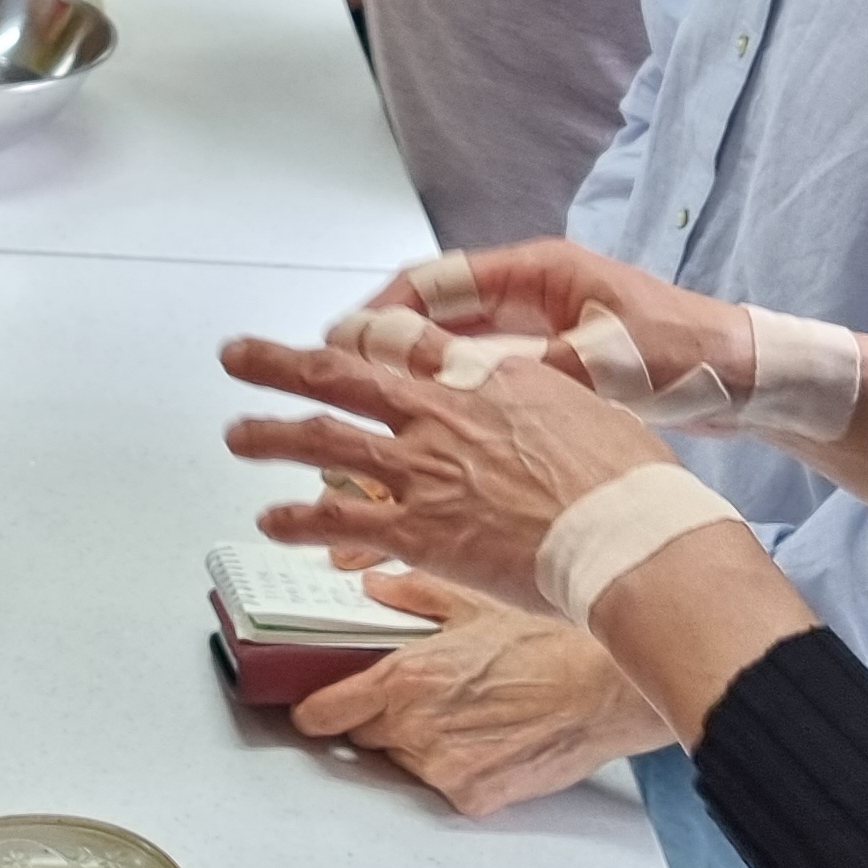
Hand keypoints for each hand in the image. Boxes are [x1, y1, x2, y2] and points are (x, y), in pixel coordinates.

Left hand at [220, 329, 674, 611]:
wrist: (630, 536)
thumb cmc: (630, 482)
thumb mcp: (588, 408)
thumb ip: (540, 401)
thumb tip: (535, 403)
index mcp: (486, 376)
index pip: (407, 341)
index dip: (362, 335)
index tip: (335, 332)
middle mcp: (443, 413)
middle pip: (342, 373)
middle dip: (280, 362)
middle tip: (237, 354)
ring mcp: (425, 470)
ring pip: (324, 440)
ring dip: (271, 435)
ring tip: (237, 434)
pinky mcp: (420, 531)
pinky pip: (341, 522)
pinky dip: (300, 520)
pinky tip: (273, 520)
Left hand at [294, 574, 673, 812]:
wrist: (601, 691)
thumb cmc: (545, 644)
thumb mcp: (473, 603)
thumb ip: (412, 596)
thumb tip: (373, 588)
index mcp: (405, 678)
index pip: (324, 712)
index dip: (313, 710)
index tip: (311, 708)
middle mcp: (415, 727)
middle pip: (362, 737)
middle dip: (377, 719)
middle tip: (414, 700)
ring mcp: (442, 768)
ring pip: (401, 762)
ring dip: (416, 744)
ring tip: (462, 714)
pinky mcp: (472, 797)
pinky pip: (441, 786)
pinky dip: (454, 767)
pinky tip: (485, 740)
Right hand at [361, 239, 762, 404]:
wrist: (747, 379)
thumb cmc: (688, 355)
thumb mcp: (606, 362)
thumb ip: (531, 368)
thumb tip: (461, 382)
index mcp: (540, 270)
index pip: (441, 279)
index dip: (388, 309)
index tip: (345, 337)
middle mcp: (533, 290)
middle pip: (438, 307)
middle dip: (387, 337)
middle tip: (335, 370)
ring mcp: (541, 325)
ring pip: (455, 341)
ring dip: (413, 365)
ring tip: (367, 398)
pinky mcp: (553, 360)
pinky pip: (483, 368)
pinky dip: (450, 387)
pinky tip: (426, 419)